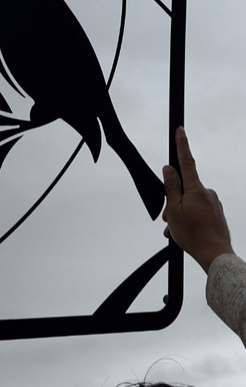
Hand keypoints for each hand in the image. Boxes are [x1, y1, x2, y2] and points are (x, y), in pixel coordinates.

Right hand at [162, 127, 233, 272]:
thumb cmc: (193, 234)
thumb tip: (169, 169)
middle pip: (184, 188)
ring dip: (181, 213)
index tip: (180, 130)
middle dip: (173, 200)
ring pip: (190, 202)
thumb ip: (171, 187)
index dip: (182, 144)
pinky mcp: (217, 214)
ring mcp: (214, 203)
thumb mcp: (174, 210)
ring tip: (176, 231)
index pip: (186, 161)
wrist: (216, 255)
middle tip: (168, 219)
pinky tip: (185, 233)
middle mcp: (207, 192)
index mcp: (196, 188)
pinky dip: (190, 219)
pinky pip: (199, 211)